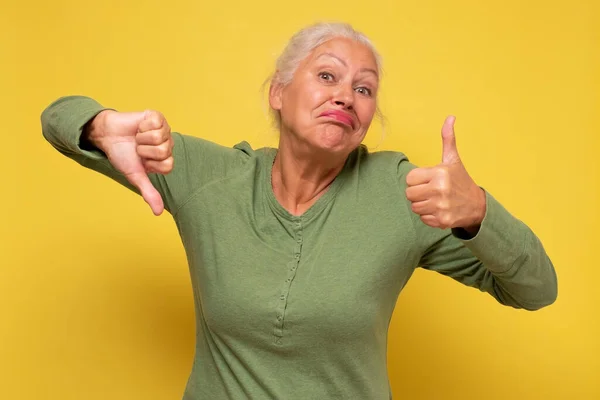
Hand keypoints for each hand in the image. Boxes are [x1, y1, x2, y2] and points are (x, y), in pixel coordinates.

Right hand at [85, 109, 173, 215]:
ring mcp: (164, 129)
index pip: (168, 165)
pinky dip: (141, 126)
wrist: (107, 136)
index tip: (142, 160)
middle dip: (145, 150)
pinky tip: (138, 127)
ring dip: (142, 138)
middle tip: (138, 147)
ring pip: (159, 137)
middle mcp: (168, 144)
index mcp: (165, 159)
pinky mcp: (156, 116)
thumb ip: (149, 193)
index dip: (150, 163)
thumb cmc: (122, 155)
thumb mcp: (135, 176)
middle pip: (164, 151)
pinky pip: (155, 122)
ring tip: (137, 137)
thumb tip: (158, 213)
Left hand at [405, 116, 485, 231]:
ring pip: (414, 207)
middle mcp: (440, 190)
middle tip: (430, 191)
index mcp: (440, 173)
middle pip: (409, 194)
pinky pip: (422, 219)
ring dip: (422, 205)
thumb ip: (448, 139)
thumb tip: (450, 117)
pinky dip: (429, 216)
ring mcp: (441, 206)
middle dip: (418, 193)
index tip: (428, 180)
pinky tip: (439, 210)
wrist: (477, 206)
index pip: (410, 178)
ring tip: (434, 200)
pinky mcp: (442, 220)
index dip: (417, 180)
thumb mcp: (453, 160)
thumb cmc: (461, 181)